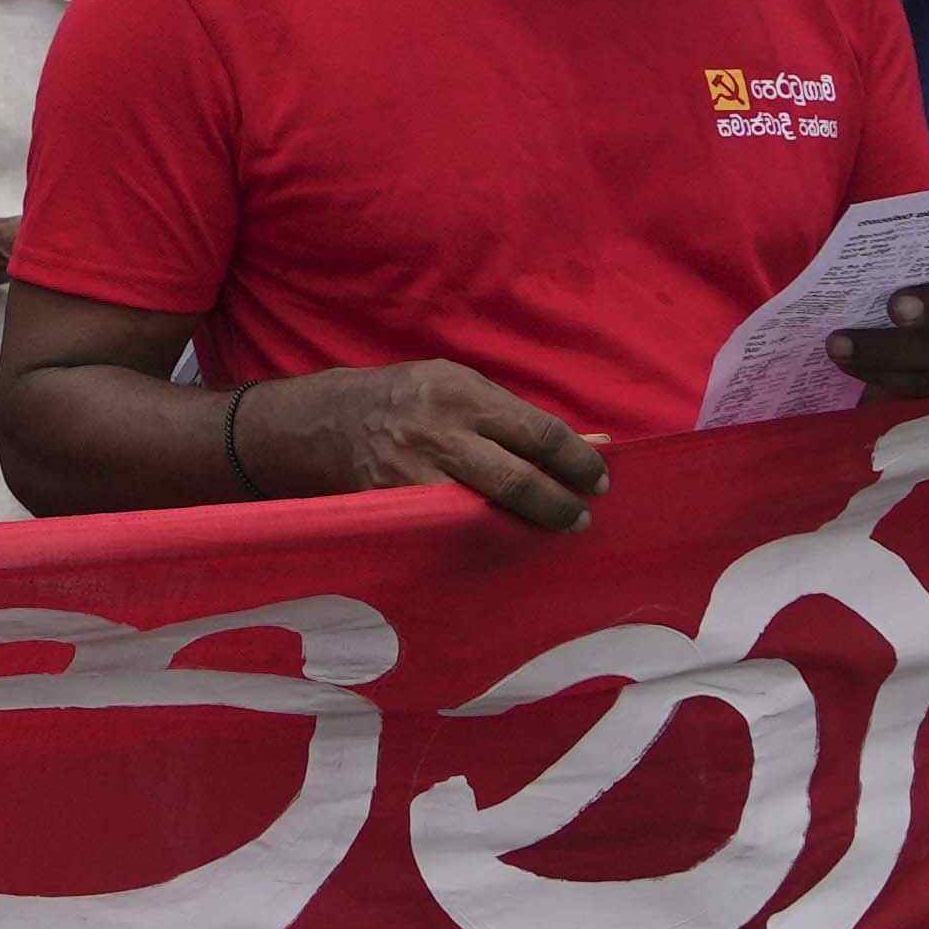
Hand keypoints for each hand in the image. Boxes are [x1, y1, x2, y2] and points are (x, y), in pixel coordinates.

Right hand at [240, 359, 609, 532]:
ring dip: (527, 526)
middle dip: (558, 503)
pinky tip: (506, 540)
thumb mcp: (462, 387)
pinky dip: (485, 537)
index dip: (576, 461)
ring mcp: (412, 472)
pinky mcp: (394, 505)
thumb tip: (594, 443)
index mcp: (462, 393)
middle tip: (581, 518)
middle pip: (516, 477)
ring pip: (486, 510)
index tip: (600, 480)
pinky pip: (451, 529)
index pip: (538, 432)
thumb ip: (521, 417)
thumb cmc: (410, 399)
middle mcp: (438, 431)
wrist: (329, 422)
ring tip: (553, 531)